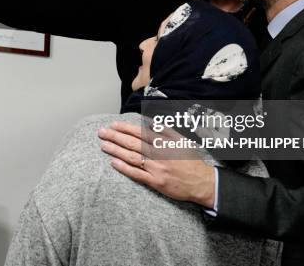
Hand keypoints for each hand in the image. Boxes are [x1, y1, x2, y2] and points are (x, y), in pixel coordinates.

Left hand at [98, 121, 215, 208]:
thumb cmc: (191, 160)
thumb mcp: (181, 140)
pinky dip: (124, 168)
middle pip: (132, 144)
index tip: (113, 125)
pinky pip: (136, 174)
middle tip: (101, 133)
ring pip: (132, 157)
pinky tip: (113, 163)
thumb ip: (165, 130)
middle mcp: (159, 154)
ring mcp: (156, 168)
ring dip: (116, 151)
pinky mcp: (155, 182)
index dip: (125, 128)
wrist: (202, 182)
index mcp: (164, 142)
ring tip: (103, 145)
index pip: (140, 132)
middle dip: (115, 137)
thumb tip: (149, 122)